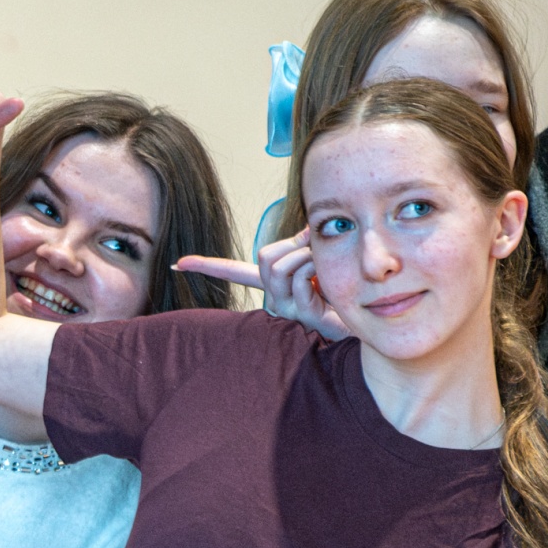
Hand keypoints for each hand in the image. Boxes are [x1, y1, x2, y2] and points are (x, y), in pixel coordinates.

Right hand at [178, 229, 349, 340]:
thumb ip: (307, 243)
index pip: (233, 272)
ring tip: (323, 270)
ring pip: (279, 266)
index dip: (206, 267)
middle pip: (264, 257)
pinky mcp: (300, 314)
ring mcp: (284, 309)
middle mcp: (273, 299)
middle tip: (316, 254)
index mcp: (274, 285)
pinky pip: (300, 276)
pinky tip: (326, 282)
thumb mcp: (321, 258)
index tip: (179, 264)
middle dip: (293, 246)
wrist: (369, 319)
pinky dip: (316, 267)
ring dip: (306, 256)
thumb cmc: (349, 288)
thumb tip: (305, 229)